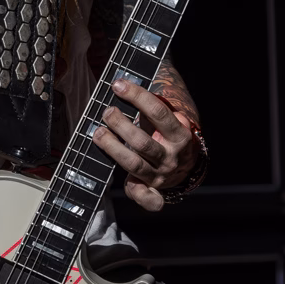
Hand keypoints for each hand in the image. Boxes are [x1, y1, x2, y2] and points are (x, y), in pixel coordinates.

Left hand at [93, 79, 199, 211]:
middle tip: (106, 111)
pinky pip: (148, 198)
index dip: (137, 96)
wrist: (186, 166)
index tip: (118, 85)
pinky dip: (140, 195)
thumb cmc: (168, 136)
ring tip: (99, 133)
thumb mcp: (170, 120)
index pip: (158, 112)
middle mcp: (171, 156)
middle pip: (142, 142)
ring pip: (134, 164)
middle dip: (121, 125)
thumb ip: (153, 108)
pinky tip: (128, 184)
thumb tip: (124, 86)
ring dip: (113, 149)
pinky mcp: (153, 190)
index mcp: (179, 134)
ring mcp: (161, 175)